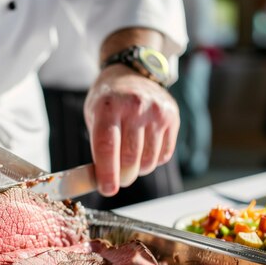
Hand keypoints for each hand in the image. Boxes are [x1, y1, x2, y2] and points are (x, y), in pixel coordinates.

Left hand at [84, 64, 179, 195]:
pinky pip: (164, 155)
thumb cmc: (107, 102)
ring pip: (148, 161)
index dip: (107, 173)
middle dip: (122, 176)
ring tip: (130, 159)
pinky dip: (153, 160)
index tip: (107, 190)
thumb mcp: (93, 118)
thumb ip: (98, 149)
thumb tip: (104, 182)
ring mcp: (156, 111)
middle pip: (130, 158)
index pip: (107, 147)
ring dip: (138, 169)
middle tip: (117, 179)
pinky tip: (144, 147)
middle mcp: (134, 107)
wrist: (130, 74)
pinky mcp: (172, 117)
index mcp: (108, 107)